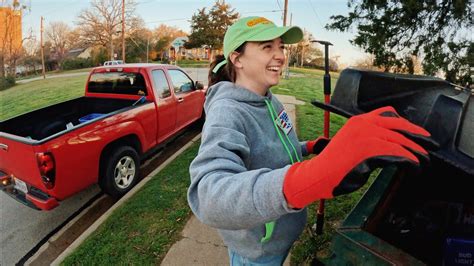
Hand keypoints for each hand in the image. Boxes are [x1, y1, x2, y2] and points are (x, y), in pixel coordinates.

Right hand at [283, 106, 432, 208]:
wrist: (319, 174)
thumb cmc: (334, 165)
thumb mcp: (351, 144)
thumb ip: (368, 140)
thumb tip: (391, 146)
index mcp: (358, 120)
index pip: (388, 114)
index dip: (405, 123)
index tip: (415, 131)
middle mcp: (363, 123)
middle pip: (398, 124)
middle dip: (416, 134)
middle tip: (429, 143)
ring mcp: (366, 134)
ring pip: (400, 139)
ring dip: (415, 150)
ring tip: (423, 159)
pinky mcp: (370, 148)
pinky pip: (397, 152)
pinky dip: (409, 159)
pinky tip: (414, 165)